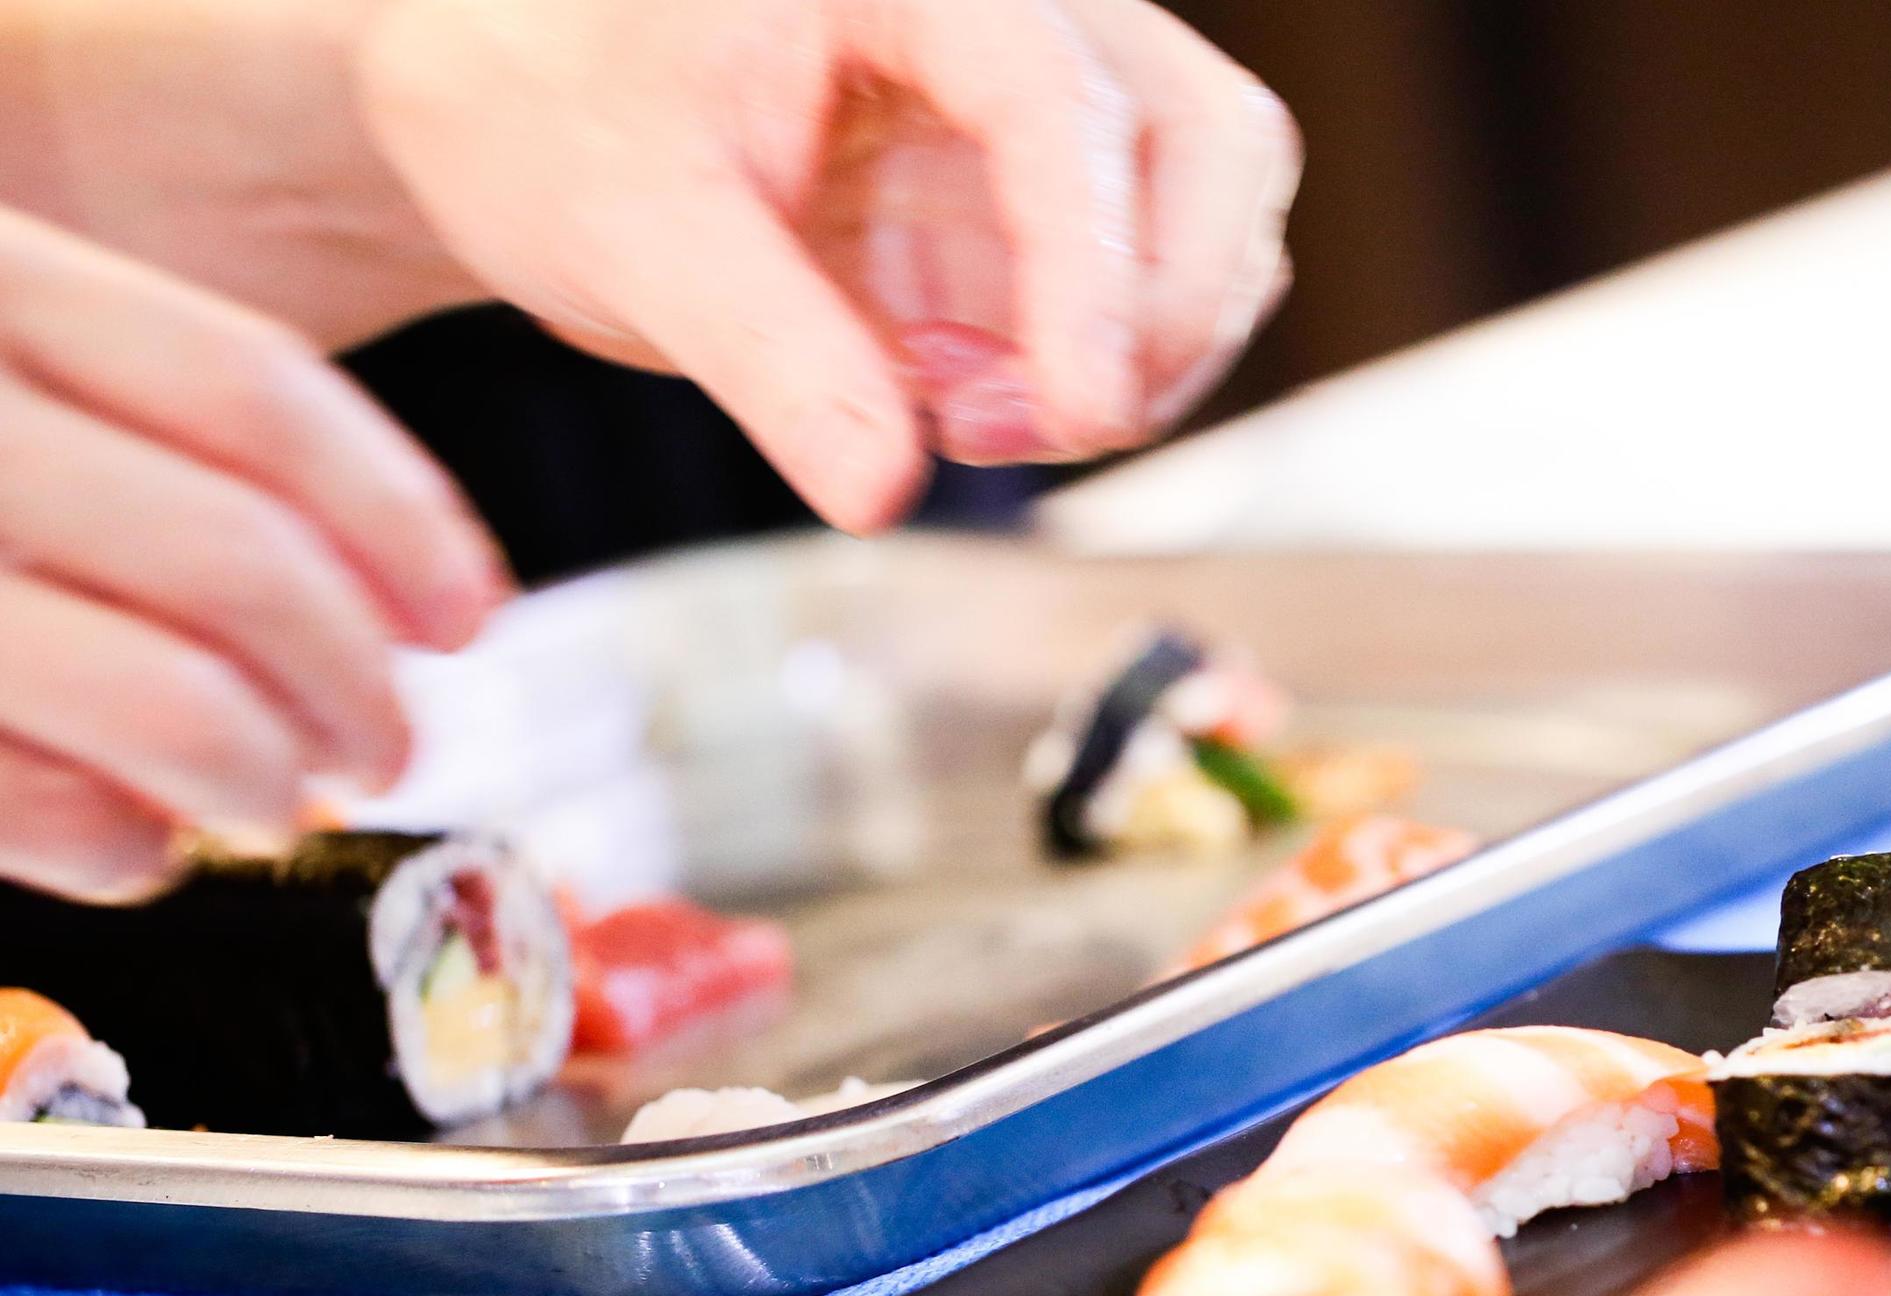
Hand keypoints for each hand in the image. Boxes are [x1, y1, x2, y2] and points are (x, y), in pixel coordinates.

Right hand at [0, 207, 505, 897]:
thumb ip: (131, 423)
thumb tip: (391, 592)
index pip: (253, 392)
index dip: (401, 519)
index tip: (466, 612)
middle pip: (239, 561)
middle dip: (354, 682)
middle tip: (386, 740)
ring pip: (166, 700)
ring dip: (259, 776)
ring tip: (272, 797)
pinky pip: (29, 804)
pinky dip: (114, 845)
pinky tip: (135, 847)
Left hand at [358, 0, 1298, 532]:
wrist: (509, 100)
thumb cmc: (543, 99)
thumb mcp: (630, 228)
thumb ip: (765, 352)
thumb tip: (880, 485)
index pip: (1062, 103)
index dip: (1097, 266)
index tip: (1082, 405)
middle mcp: (1013, 17)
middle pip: (1212, 146)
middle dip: (1163, 310)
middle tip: (1053, 420)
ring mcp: (1039, 115)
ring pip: (1213, 225)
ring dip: (1138, 358)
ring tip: (967, 416)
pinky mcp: (1032, 205)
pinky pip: (1142, 297)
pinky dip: (1092, 379)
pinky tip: (964, 402)